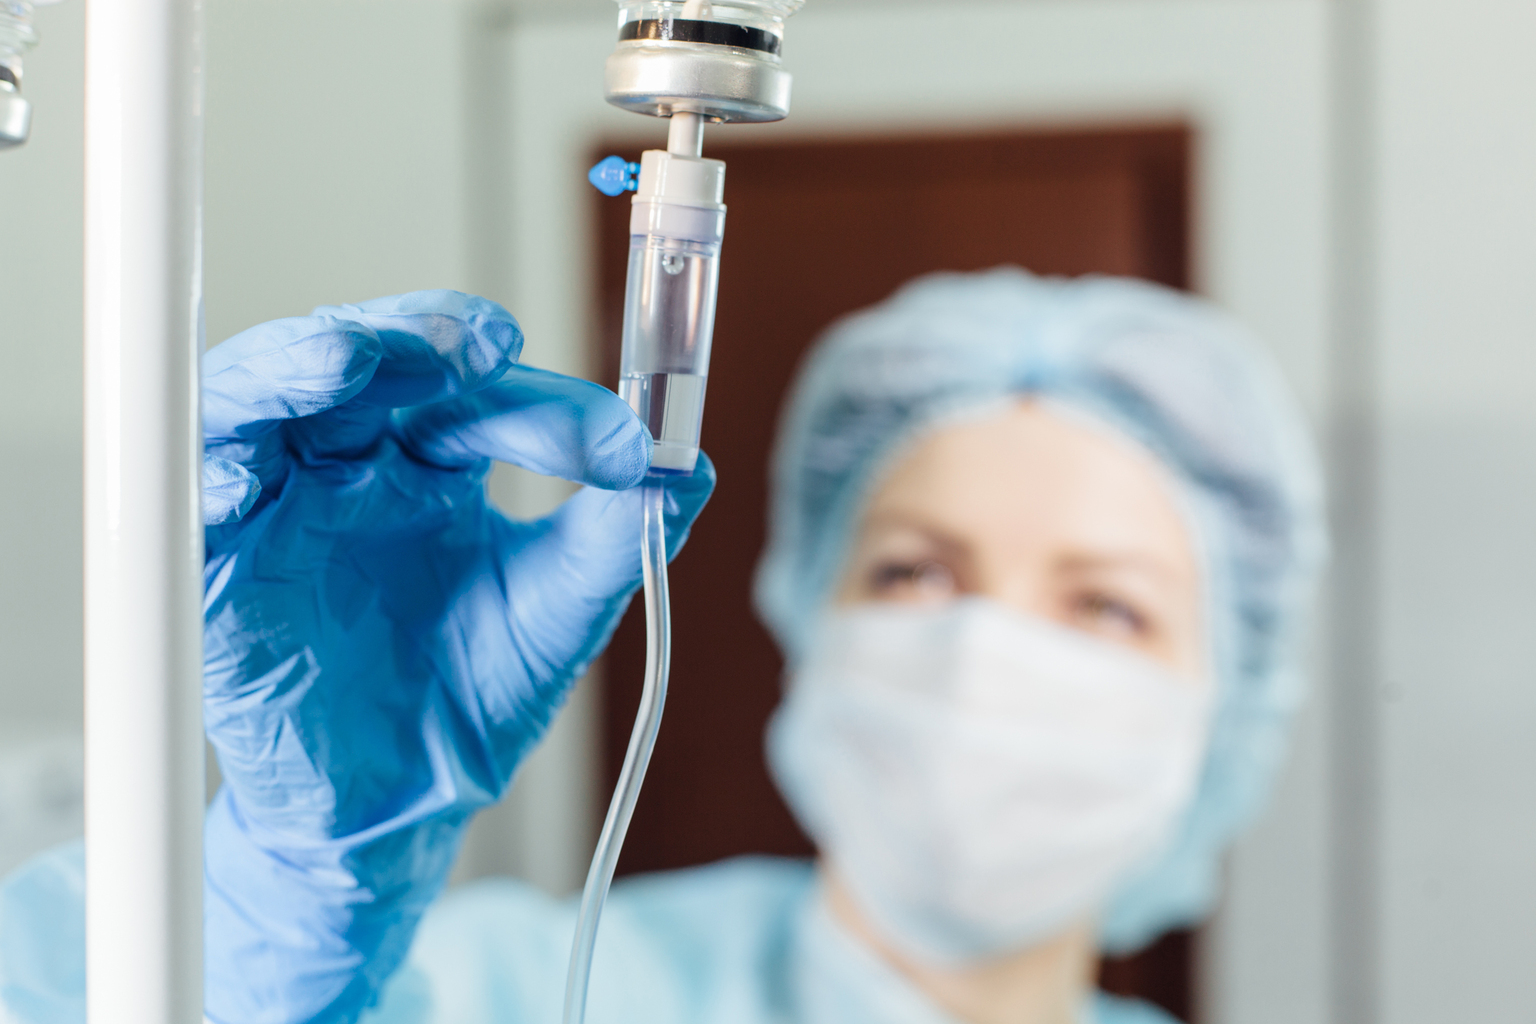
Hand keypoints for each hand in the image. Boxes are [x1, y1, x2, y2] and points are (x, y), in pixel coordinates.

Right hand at [196, 291, 712, 1023]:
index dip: (544, 402)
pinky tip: (253, 469)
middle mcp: (353, 464)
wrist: (404, 807)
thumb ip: (616, 539)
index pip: (478, 394)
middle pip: (366, 361)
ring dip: (303, 364)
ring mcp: (282, 506)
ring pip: (264, 396)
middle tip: (478, 344)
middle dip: (414, 335)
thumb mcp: (558, 615)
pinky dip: (215, 471)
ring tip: (356, 359)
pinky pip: (191, 501)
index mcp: (434, 464)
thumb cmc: (472, 699)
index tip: (619, 442)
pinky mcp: (219, 567)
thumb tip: (690, 469)